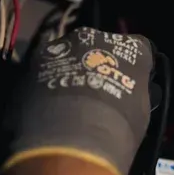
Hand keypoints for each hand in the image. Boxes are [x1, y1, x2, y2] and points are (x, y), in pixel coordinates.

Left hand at [4, 28, 154, 174]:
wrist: (69, 137)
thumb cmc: (117, 127)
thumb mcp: (140, 111)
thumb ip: (136, 92)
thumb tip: (133, 94)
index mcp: (132, 47)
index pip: (139, 49)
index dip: (133, 68)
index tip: (131, 82)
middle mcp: (98, 36)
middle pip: (99, 45)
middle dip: (96, 62)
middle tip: (95, 90)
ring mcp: (62, 44)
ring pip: (68, 52)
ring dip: (69, 68)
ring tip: (66, 100)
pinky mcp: (33, 59)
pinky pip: (44, 66)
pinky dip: (46, 80)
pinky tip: (47, 104)